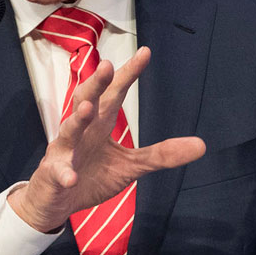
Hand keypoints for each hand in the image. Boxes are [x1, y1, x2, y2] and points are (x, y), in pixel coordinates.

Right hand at [8, 46, 205, 232]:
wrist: (56, 202)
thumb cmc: (91, 176)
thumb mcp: (130, 166)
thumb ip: (161, 154)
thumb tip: (201, 145)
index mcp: (100, 124)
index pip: (115, 94)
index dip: (128, 74)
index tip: (145, 52)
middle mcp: (81, 131)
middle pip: (87, 101)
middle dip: (96, 85)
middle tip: (107, 66)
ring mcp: (64, 151)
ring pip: (68, 131)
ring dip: (76, 120)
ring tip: (87, 109)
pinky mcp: (54, 174)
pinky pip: (59, 172)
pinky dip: (64, 173)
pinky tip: (72, 177)